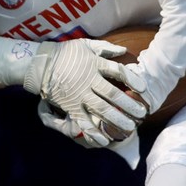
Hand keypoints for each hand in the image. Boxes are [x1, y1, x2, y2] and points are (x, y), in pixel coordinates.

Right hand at [27, 39, 148, 146]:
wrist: (41, 65)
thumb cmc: (66, 53)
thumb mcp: (86, 45)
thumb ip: (106, 48)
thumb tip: (124, 50)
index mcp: (95, 64)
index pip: (118, 72)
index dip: (133, 80)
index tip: (144, 89)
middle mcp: (90, 81)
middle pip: (113, 94)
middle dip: (129, 105)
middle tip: (141, 114)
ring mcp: (80, 96)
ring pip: (102, 110)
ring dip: (117, 120)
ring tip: (130, 128)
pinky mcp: (71, 107)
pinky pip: (84, 122)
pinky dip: (94, 132)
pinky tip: (105, 140)